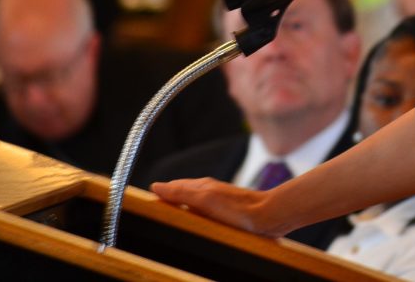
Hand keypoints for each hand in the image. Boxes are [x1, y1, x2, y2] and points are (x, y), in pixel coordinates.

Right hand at [151, 178, 285, 236]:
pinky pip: (205, 217)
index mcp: (201, 187)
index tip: (144, 205)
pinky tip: (195, 229)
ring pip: (193, 207)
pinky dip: (195, 221)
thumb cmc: (239, 209)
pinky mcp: (227, 217)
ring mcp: (218, 205)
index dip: (159, 195)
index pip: (172, 189)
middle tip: (152, 214)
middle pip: (182, 197)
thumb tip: (157, 186)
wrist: (269, 216)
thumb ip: (182, 192)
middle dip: (167, 203)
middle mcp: (209, 193)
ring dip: (181, 212)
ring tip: (169, 222)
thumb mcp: (206, 199)